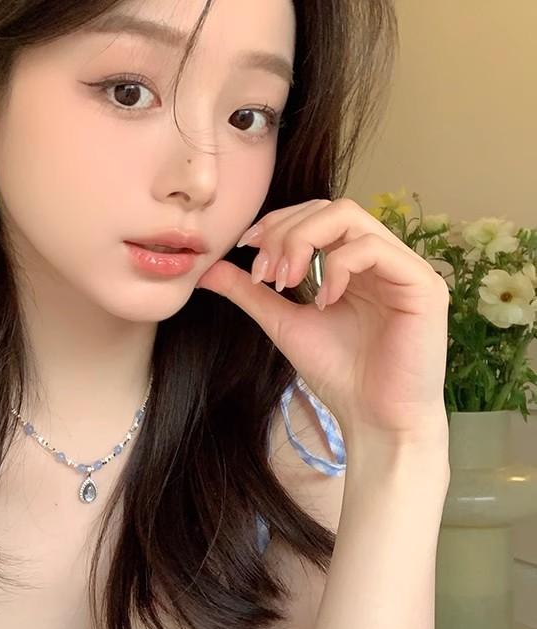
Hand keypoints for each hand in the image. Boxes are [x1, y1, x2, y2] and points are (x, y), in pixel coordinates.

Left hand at [195, 198, 450, 448]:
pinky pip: (374, 249)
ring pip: (350, 216)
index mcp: (354, 262)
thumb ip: (251, 292)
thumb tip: (206, 269)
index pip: (315, 214)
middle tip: (265, 272)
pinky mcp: (423, 284)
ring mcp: (405, 267)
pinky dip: (338, 267)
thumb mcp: (283, 323)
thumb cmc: (338, 374)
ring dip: (304, 241)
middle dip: (286, 232)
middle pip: (330, 207)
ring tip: (286, 282)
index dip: (277, 222)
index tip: (246, 249)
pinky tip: (322, 301)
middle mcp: (382, 257)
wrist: (375, 421)